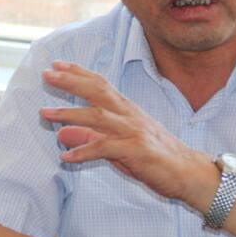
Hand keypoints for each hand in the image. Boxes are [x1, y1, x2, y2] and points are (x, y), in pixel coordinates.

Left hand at [40, 62, 211, 202]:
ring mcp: (134, 131)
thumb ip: (91, 138)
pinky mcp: (137, 150)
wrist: (189, 172)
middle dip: (70, 81)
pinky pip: (105, 149)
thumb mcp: (119, 146)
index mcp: (128, 110)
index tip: (57, 64)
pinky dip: (83, 152)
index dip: (78, 73)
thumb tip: (61, 133)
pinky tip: (66, 157)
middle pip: (97, 91)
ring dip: (69, 114)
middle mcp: (130, 115)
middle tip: (47, 74)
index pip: (100, 84)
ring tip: (45, 114)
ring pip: (97, 116)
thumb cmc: (156, 157)